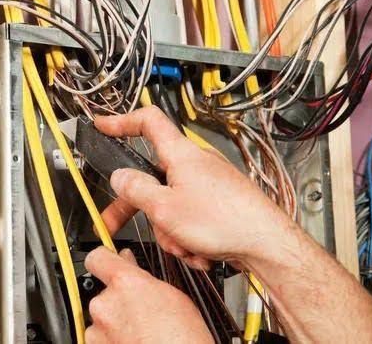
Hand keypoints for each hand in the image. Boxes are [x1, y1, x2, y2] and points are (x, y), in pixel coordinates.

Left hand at [84, 247, 212, 343]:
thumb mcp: (174, 297)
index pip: (97, 257)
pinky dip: (113, 339)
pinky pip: (100, 337)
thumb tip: (130, 265)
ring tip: (141, 331)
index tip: (109, 260)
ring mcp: (97, 330)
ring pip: (102, 316)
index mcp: (125, 284)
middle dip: (118, 298)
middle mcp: (105, 304)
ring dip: (116, 320)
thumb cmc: (184, 340)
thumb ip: (144, 278)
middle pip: (104, 291)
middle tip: (141, 310)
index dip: (104, 258)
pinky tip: (134, 341)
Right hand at [95, 106, 291, 268]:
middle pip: (151, 179)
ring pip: (168, 204)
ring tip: (184, 245)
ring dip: (169, 231)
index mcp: (181, 154)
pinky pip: (187, 218)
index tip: (104, 126)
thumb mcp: (165, 208)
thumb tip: (120, 177)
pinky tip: (198, 250)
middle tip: (114, 222)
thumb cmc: (227, 221)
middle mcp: (194, 164)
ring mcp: (207, 184)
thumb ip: (136, 189)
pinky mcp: (217, 204)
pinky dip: (188, 237)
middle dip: (140, 208)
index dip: (122, 121)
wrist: (267, 244)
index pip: (147, 121)